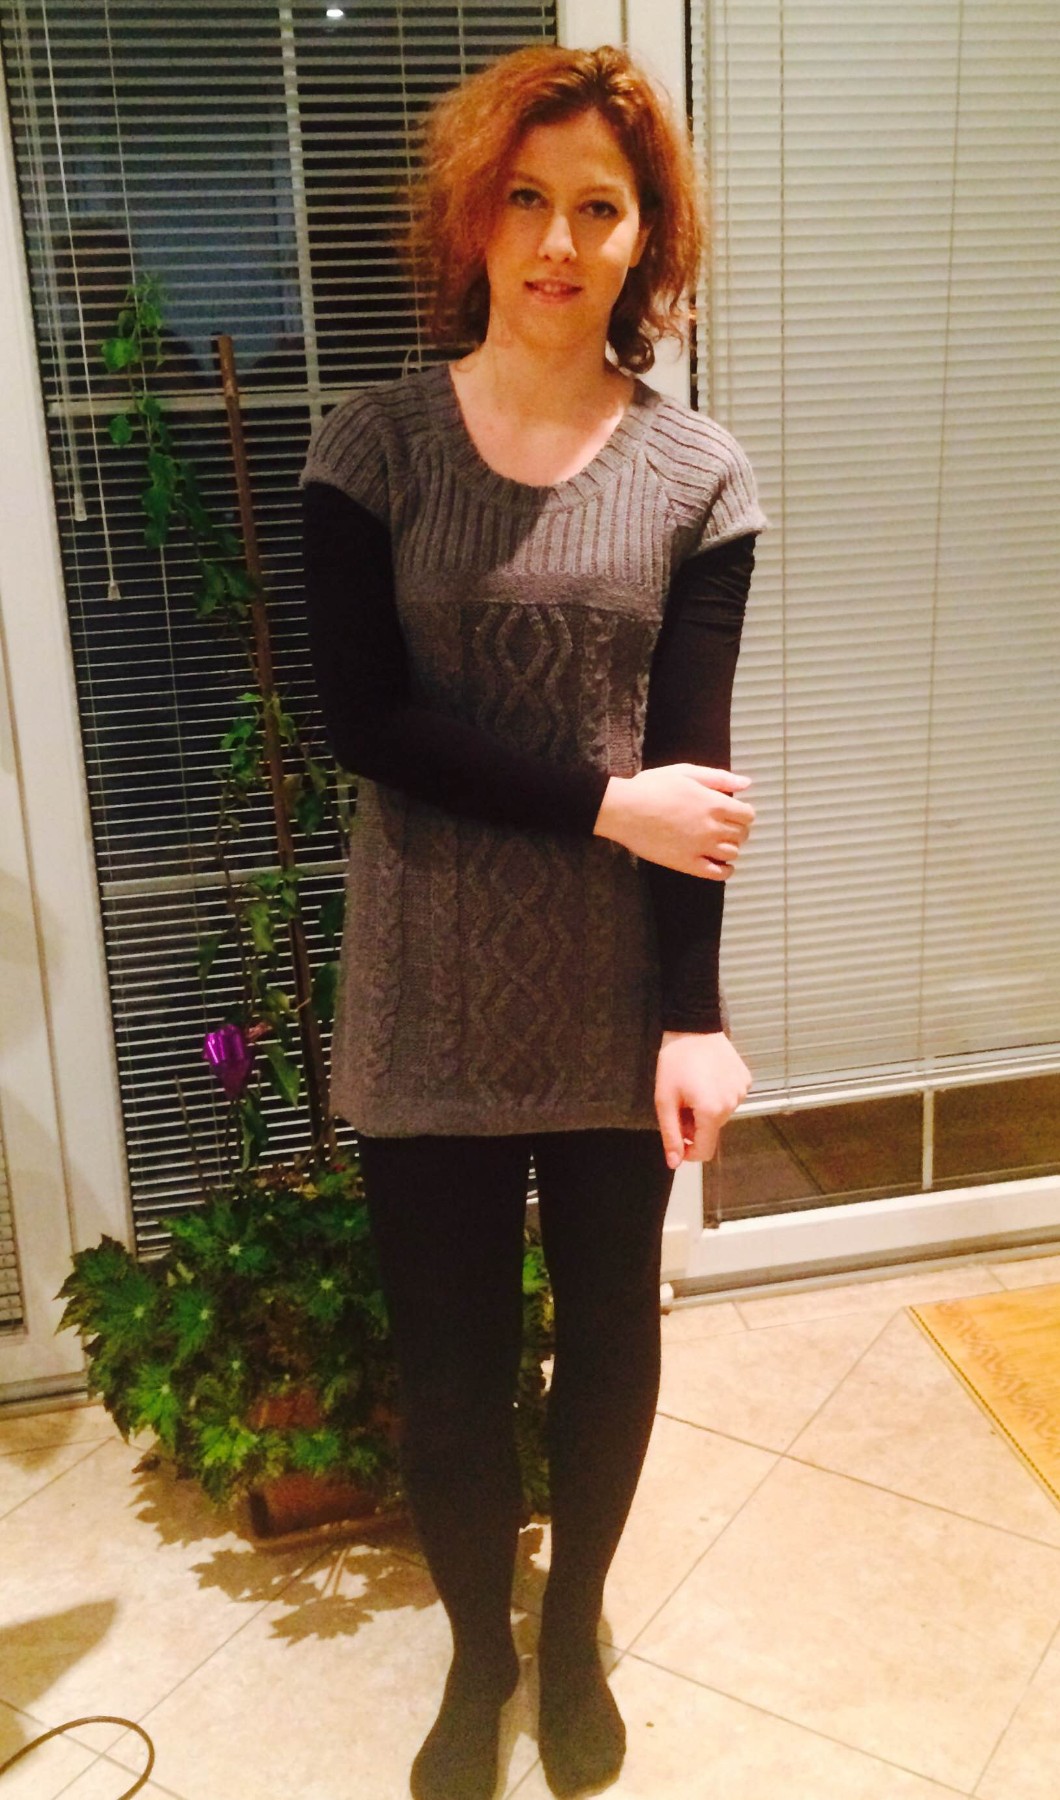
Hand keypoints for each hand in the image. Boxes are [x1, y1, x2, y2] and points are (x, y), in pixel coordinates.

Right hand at [594, 765, 754, 877]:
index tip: (734, 812)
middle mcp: (712, 828)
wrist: (624, 810)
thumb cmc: (652, 787)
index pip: (747, 815)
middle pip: (742, 834)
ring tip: (719, 842)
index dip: (743, 813)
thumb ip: (719, 778)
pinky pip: (718, 874)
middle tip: (725, 826)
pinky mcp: (687, 864)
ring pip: (733, 853)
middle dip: (738, 829)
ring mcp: (701, 848)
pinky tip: (721, 864)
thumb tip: (747, 784)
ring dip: (731, 847)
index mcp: (714, 804)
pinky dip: (726, 870)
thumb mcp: (686, 772)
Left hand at [655, 1030, 751, 1166]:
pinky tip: (707, 1078)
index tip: (676, 1136)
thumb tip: (674, 1163)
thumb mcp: (665, 1100)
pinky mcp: (746, 1079)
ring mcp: (742, 1091)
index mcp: (712, 1112)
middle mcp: (732, 1104)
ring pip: (721, 1115)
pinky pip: (731, 1098)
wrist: (693, 1026)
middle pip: (712, 1131)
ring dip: (706, 1110)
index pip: (705, 1151)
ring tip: (693, 1088)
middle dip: (694, 1125)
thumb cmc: (674, 1062)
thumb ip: (671, 1134)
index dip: (688, 1151)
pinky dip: (718, 1095)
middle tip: (680, 1103)